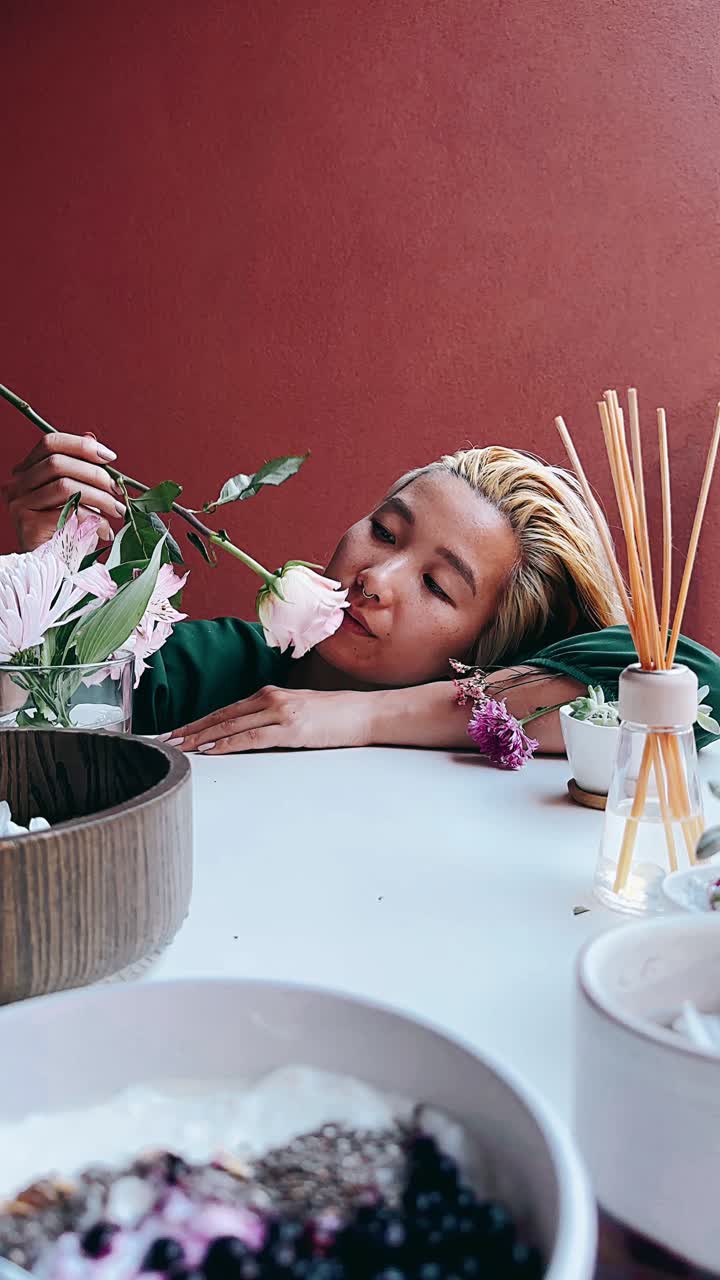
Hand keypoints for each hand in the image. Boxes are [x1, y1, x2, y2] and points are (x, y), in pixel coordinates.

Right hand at [2, 432, 125, 550]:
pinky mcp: (28, 525)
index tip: (109, 457)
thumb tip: (92, 439)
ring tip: (117, 511)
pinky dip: (93, 520)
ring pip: (65, 486)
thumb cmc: (68, 531)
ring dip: (99, 497)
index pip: (50, 444)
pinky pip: (67, 513)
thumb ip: (80, 468)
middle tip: (117, 490)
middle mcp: (18, 485)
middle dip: (95, 474)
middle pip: (58, 463)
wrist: (56, 568)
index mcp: (28, 472)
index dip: (81, 445)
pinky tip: (104, 530)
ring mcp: (20, 504)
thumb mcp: (77, 496)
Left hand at [164, 685, 374, 753]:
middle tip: (166, 739)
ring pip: (230, 726)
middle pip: (221, 716)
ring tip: (179, 747)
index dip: (198, 721)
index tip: (177, 731)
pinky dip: (226, 744)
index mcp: (270, 694)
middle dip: (191, 729)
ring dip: (201, 738)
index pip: (225, 709)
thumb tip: (246, 733)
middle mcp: (270, 699)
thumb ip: (271, 717)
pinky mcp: (289, 730)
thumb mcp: (297, 711)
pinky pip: (250, 738)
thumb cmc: (333, 716)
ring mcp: (279, 713)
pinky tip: (210, 751)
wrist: (362, 714)